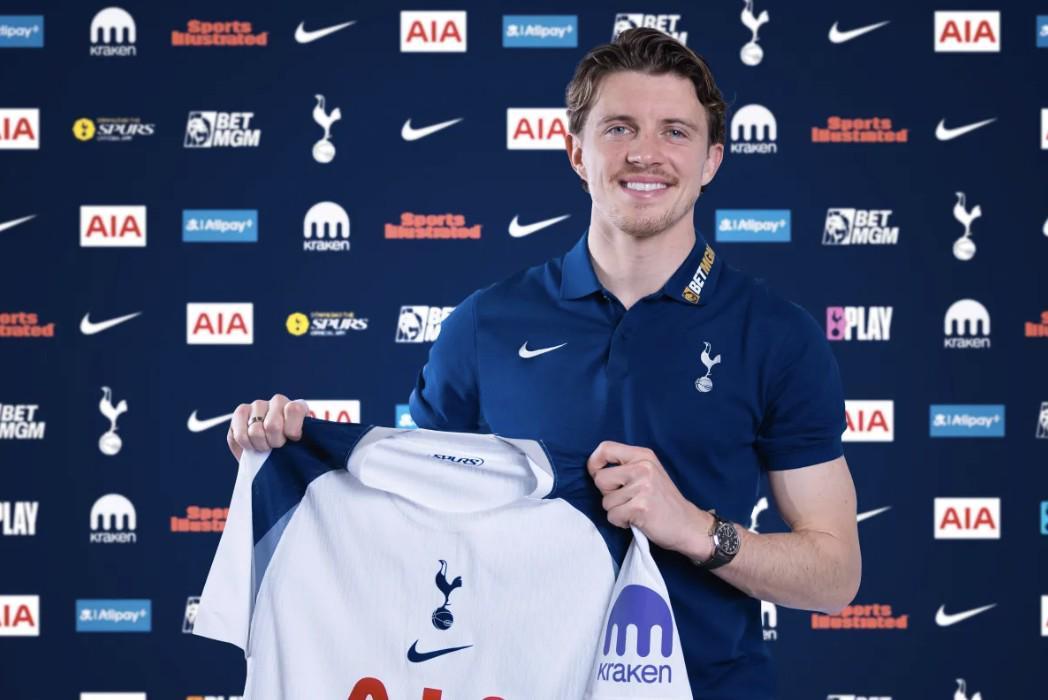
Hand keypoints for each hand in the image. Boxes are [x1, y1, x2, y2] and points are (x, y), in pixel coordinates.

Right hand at [227, 395, 308, 460]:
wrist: (270, 450)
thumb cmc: (289, 448)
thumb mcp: (302, 445)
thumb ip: (306, 440)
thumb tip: (297, 439)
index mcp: (298, 407)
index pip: (294, 410)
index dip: (292, 430)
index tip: (293, 439)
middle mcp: (278, 401)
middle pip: (272, 425)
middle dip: (274, 442)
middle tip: (277, 446)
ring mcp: (259, 404)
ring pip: (256, 431)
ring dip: (261, 445)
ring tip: (265, 446)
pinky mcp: (241, 411)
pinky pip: (241, 434)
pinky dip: (247, 445)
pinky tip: (252, 444)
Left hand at [586, 440, 713, 559]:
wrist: (688, 525)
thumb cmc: (663, 501)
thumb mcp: (649, 473)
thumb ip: (626, 467)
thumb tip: (594, 470)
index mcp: (643, 455)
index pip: (605, 448)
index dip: (594, 463)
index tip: (596, 474)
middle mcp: (643, 467)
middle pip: (600, 479)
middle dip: (608, 494)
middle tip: (627, 500)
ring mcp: (642, 487)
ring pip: (606, 501)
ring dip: (616, 511)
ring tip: (635, 510)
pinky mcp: (640, 507)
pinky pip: (613, 516)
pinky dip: (621, 522)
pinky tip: (637, 520)